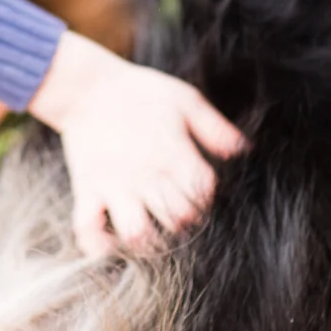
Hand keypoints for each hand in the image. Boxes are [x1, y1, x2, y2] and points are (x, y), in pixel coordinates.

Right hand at [29, 31, 244, 256]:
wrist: (87, 86)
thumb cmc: (138, 91)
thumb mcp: (184, 99)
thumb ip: (214, 127)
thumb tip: (244, 149)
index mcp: (172, 153)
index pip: (203, 192)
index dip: (206, 195)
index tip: (197, 190)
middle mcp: (145, 174)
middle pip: (177, 219)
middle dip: (183, 221)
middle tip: (177, 210)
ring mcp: (114, 185)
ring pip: (136, 233)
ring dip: (147, 242)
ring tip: (150, 233)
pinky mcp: (87, 188)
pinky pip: (87, 228)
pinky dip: (98, 245)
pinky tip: (112, 243)